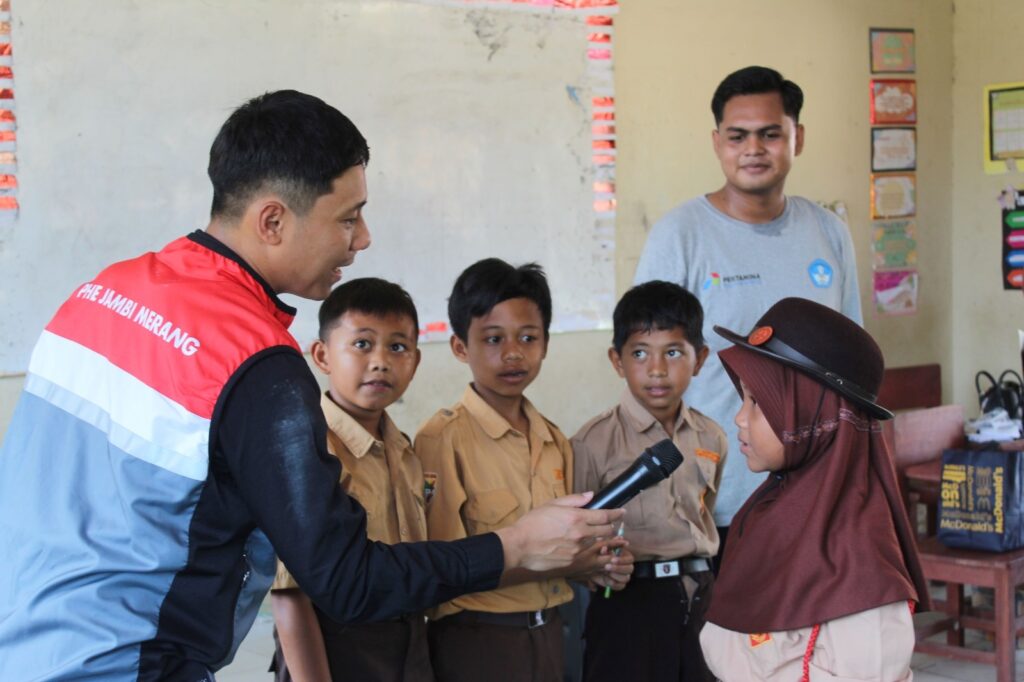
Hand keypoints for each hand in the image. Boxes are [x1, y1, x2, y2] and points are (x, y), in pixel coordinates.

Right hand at [494, 492, 624, 576]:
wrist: (519, 546)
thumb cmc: (532, 523)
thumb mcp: (551, 504)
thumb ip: (574, 500)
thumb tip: (591, 495)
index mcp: (576, 517)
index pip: (605, 515)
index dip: (616, 513)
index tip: (622, 512)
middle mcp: (581, 534)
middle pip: (607, 531)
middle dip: (611, 527)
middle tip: (610, 525)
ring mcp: (578, 551)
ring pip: (600, 546)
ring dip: (604, 542)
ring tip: (605, 540)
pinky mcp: (573, 563)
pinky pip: (589, 558)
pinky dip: (593, 554)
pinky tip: (592, 553)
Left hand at [573, 545, 633, 591]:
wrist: (593, 568)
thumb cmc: (599, 556)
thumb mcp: (601, 551)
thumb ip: (603, 549)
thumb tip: (604, 548)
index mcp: (625, 557)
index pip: (630, 559)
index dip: (622, 560)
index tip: (612, 560)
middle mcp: (627, 567)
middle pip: (630, 569)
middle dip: (618, 568)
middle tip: (606, 566)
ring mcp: (624, 576)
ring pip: (626, 578)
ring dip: (616, 576)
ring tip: (606, 572)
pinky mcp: (620, 584)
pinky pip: (621, 586)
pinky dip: (614, 584)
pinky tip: (606, 579)